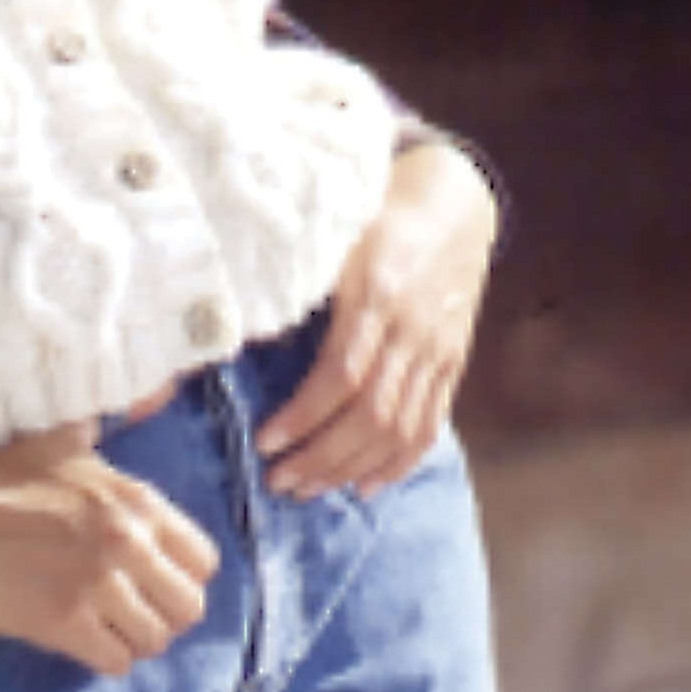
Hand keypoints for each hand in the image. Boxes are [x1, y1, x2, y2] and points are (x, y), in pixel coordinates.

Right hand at [0, 419, 218, 676]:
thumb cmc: (0, 474)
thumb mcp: (64, 442)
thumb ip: (110, 431)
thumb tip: (158, 388)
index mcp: (135, 500)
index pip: (204, 561)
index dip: (180, 572)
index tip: (152, 575)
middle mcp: (127, 542)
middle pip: (188, 608)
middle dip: (162, 612)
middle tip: (129, 608)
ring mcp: (98, 585)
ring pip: (154, 641)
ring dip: (130, 637)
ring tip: (101, 623)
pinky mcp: (64, 623)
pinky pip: (115, 663)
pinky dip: (101, 656)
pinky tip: (79, 636)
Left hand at [256, 142, 497, 500]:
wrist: (451, 202)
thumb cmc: (373, 214)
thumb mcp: (333, 233)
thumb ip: (297, 275)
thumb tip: (238, 318)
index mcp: (376, 293)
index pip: (341, 374)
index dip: (303, 415)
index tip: (265, 441)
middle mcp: (411, 329)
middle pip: (370, 415)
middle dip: (321, 456)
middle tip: (278, 481)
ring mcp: (437, 351)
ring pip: (400, 429)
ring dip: (352, 468)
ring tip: (307, 488)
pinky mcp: (452, 363)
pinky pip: (430, 425)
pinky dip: (399, 463)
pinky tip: (366, 487)